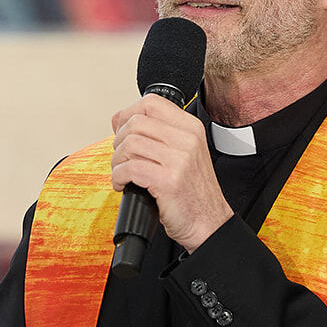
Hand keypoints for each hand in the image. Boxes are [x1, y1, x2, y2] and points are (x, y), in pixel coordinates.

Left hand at [111, 94, 232, 252]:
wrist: (209, 224)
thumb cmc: (193, 193)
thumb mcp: (186, 154)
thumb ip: (162, 135)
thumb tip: (123, 122)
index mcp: (191, 128)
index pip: (151, 102)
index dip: (128, 113)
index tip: (120, 130)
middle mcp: (187, 140)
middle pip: (136, 122)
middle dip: (119, 140)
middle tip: (121, 158)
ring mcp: (179, 160)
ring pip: (129, 144)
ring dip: (117, 161)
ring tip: (122, 173)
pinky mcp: (168, 181)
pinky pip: (129, 168)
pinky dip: (118, 177)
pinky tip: (124, 185)